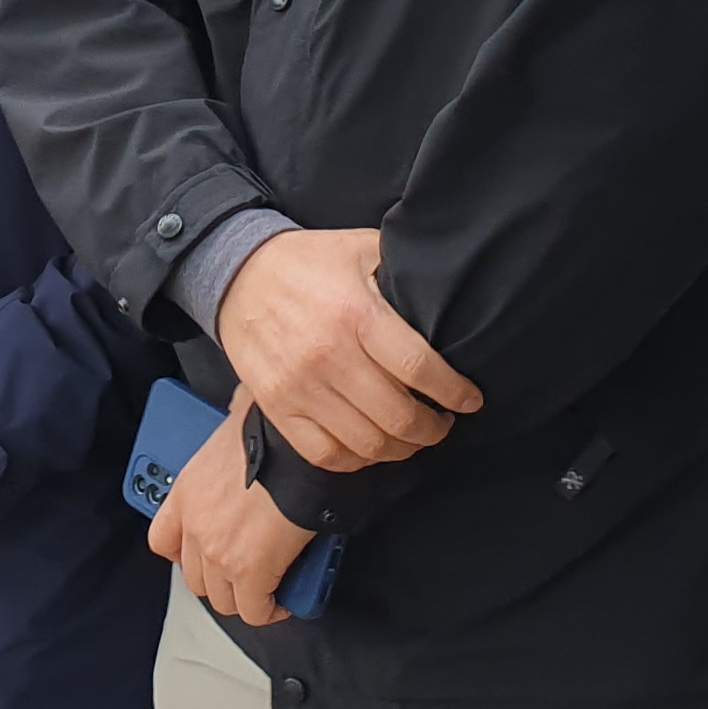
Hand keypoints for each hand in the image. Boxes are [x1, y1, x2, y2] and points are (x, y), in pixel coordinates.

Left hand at [146, 386, 319, 627]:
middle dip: (219, 581)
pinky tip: (283, 600)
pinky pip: (255, 610)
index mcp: (186, 493)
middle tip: (244, 573)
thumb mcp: (238, 417)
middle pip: (195, 579)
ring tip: (266, 588)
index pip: (162, 540)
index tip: (201, 555)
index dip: (183, 554)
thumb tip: (245, 400)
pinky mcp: (250, 573)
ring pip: (223, 600)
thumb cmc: (274, 430)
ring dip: (244, 598)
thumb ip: (233, 416)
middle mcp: (195, 528)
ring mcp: (219, 554)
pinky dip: (270, 610)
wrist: (295, 449)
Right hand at [212, 225, 479, 471]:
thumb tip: (452, 289)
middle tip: (444, 423)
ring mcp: (299, 386)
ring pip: (366, 443)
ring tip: (412, 437)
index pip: (419, 369)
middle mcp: (328, 355)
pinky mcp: (277, 406)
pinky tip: (371, 446)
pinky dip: (356, 460)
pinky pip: (325, 454)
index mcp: (356, 313)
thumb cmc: (308, 261)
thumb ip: (404, 269)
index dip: (454, 392)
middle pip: (397, 416)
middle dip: (433, 429)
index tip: (471, 400)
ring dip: (400, 449)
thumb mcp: (361, 248)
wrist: (237, 274)